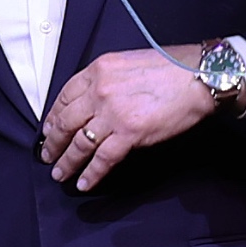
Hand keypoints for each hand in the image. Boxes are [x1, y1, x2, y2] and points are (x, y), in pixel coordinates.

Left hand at [41, 47, 215, 190]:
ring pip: (79, 143)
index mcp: (98, 70)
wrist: (198, 77)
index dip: (52, 116)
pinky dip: (91, 174)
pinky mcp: (129, 133)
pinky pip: (102, 159)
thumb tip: (94, 101)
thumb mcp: (127, 63)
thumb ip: (106, 80)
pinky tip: (84, 183)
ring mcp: (112, 113)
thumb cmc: (171, 67)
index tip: (48, 128)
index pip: (64, 96)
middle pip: (66, 122)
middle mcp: (99, 91)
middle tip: (47, 155)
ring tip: (60, 173)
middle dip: (53, 143)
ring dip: (66, 162)